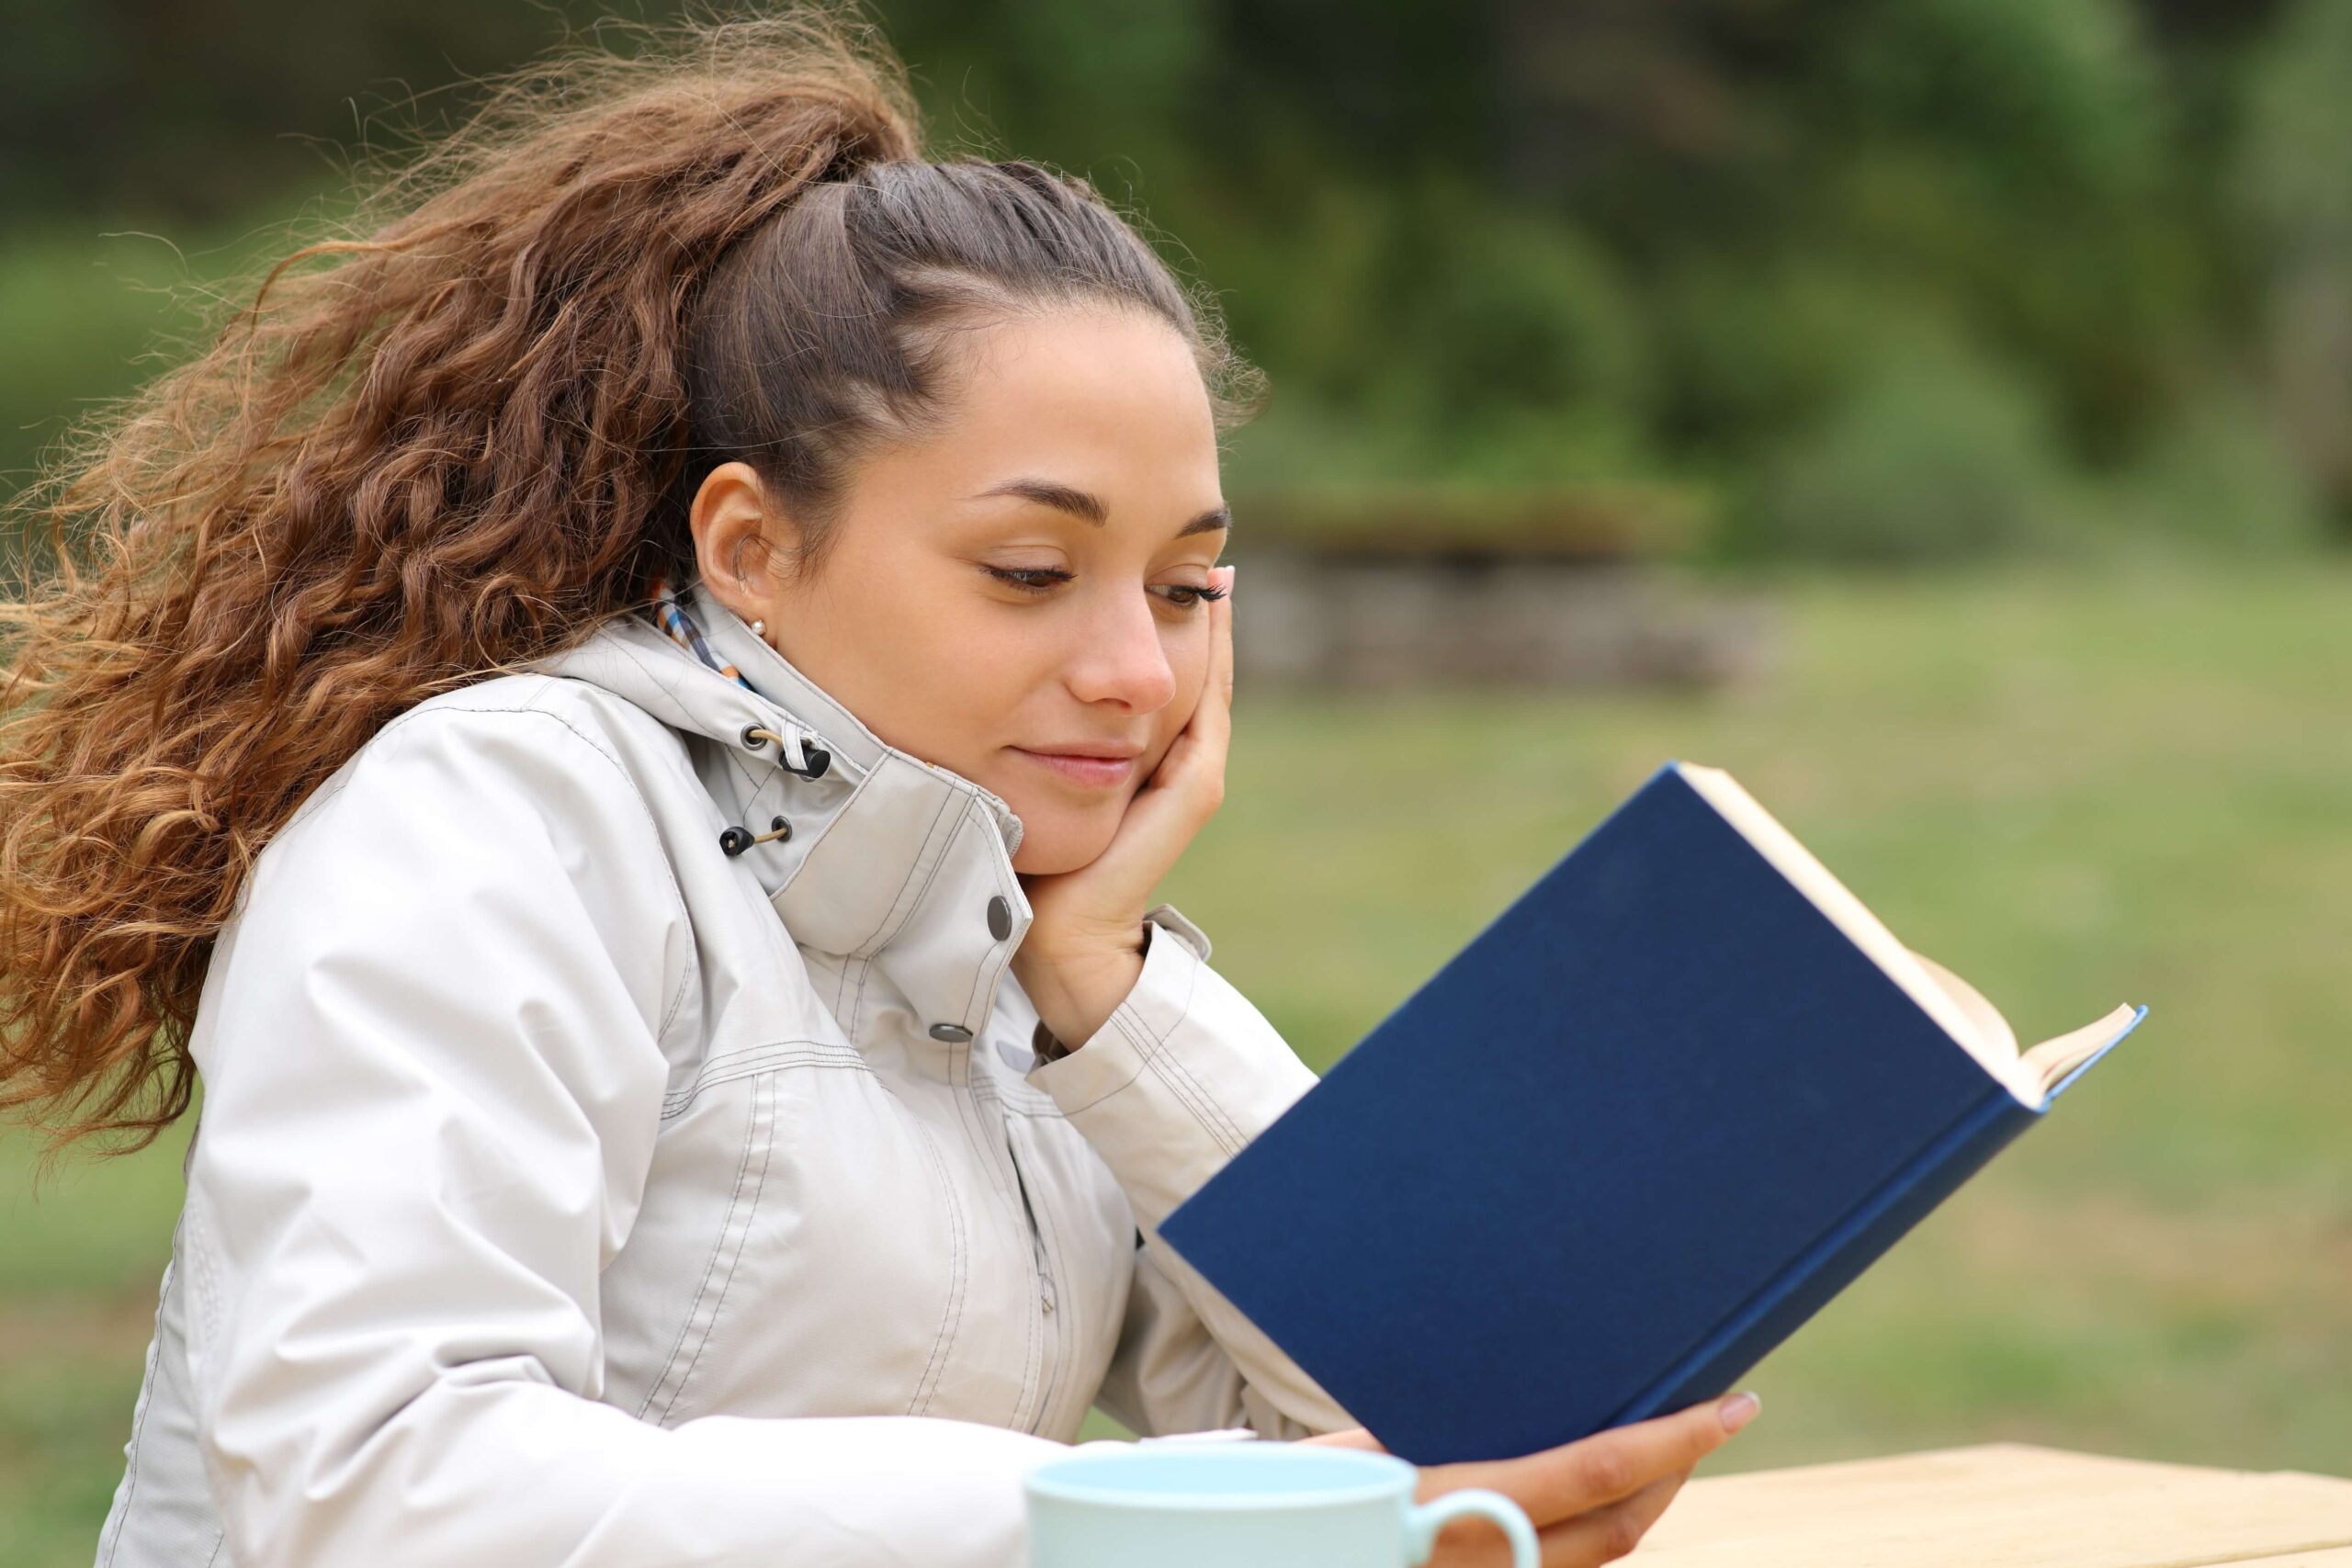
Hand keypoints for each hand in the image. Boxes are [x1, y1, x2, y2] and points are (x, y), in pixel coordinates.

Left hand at [1012, 563, 1236, 1046]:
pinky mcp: (1190, 791)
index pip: (1146, 673)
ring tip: (1212, 566)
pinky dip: (1213, 663)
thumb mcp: (1013, 775)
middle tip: (1197, 551)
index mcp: (1127, 758)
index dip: (1148, 618)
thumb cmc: (1020, 861)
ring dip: (1207, 626)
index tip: (1139, 564)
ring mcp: (1187, 776)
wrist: (1050, 937)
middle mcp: (1166, 762)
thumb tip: (965, 667)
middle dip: (1183, 610)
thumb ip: (1012, 731)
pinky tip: (1205, 613)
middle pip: (1185, 669)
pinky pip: (1206, 714)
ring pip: (1205, 682)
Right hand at [1296, 1391, 1758, 1565]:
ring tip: (1669, 1448)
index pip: (1599, 1472)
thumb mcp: (1360, 1449)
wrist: (1270, 1557)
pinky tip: (1599, 1492)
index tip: (1734, 1405)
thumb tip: (1519, 1392)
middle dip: (1679, 1470)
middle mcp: (1489, 1564)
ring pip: (1600, 1557)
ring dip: (1645, 1503)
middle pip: (1621, 1525)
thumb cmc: (1300, 1495)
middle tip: (1714, 1416)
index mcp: (1458, 1504)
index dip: (1677, 1440)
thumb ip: (1444, 1433)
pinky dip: (1594, 1529)